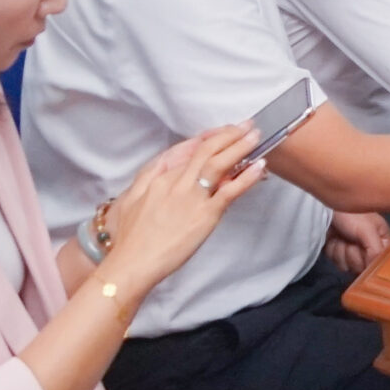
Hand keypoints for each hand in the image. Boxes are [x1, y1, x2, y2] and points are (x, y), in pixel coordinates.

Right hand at [96, 125, 266, 290]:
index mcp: (159, 178)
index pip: (189, 150)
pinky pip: (229, 191)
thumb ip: (149, 179)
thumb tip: (165, 166)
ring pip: (219, 164)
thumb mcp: (131, 200)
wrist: (132, 263)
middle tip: (246, 126)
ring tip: (255, 137)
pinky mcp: (205, 215)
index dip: (210, 138)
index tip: (223, 132)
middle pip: (206, 151)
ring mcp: (191, 198)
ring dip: (240, 147)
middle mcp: (176, 183)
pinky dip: (246, 177)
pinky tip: (259, 167)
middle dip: (229, 135)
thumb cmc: (131, 238)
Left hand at [324, 211, 389, 272]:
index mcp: (383, 241)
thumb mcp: (367, 230)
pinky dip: (333, 251)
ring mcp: (354, 252)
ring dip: (341, 251)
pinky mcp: (340, 254)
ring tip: (341, 236)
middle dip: (352, 253)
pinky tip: (334, 239)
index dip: (369, 258)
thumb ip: (375, 251)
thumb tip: (374, 269)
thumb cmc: (350, 214)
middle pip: (362, 267)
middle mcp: (370, 249)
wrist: (324, 208)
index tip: (363, 247)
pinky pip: (337, 263)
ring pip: (349, 267)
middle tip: (350, 238)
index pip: (380, 262)